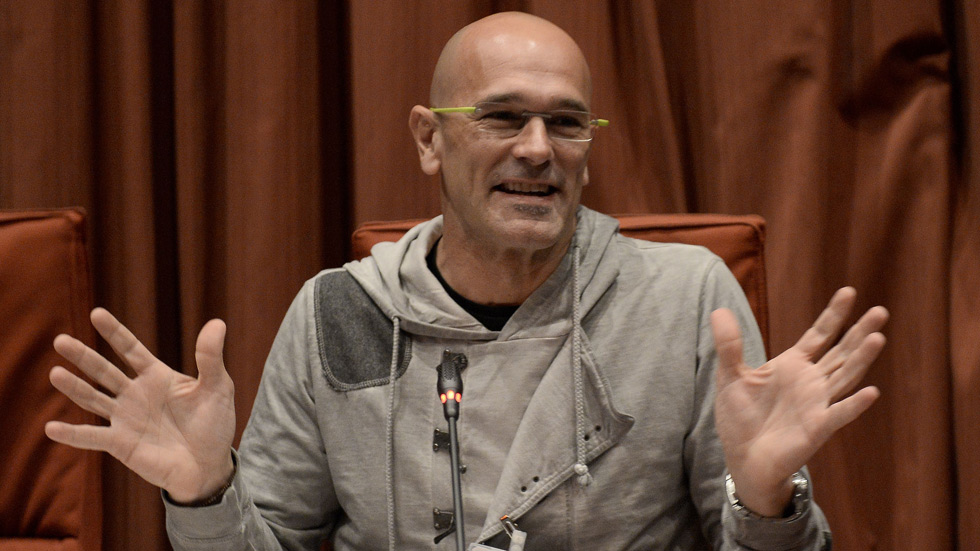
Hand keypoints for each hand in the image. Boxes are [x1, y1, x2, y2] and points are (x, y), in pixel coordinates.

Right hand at [45, 308, 236, 502]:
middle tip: (60, 340)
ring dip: (74, 387)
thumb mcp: (218, 387)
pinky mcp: (120, 444)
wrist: (210, 465)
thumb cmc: (215, 425)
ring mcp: (125, 418)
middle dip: (84, 356)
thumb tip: (218, 322)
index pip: (131, 350)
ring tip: (55, 373)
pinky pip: (92, 437)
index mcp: (157, 376)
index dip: (115, 333)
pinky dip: (72, 434)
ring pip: (93, 399)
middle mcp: (135, 394)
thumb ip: (211, 358)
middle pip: (104, 371)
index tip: (96, 313)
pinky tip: (52, 428)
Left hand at [711, 287, 887, 515]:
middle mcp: (811, 382)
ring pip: (845, 377)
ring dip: (861, 359)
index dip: (833, 315)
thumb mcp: (730, 376)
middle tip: (880, 310)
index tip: (848, 292)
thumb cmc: (741, 418)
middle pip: (841, 352)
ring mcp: (817, 404)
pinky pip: (839, 415)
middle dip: (858, 331)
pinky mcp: (816, 428)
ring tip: (877, 336)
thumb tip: (719, 311)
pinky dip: (854, 405)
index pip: (819, 335)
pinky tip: (871, 392)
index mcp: (792, 365)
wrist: (742, 458)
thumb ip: (729, 345)